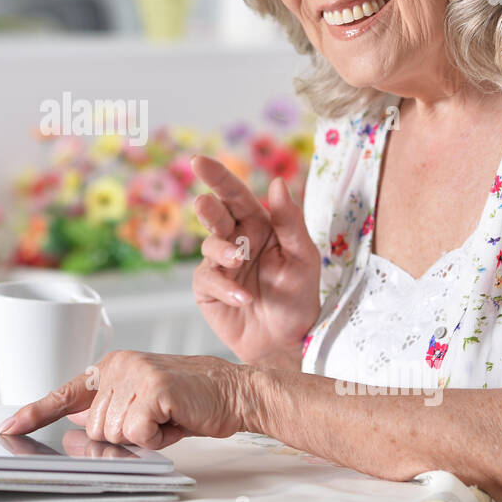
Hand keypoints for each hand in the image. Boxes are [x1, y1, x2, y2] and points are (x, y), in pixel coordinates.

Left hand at [0, 350, 249, 449]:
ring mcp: (135, 374)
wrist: (235, 390)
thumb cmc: (191, 402)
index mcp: (112, 365)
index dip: (35, 412)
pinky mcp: (152, 388)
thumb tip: (79, 433)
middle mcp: (119, 365)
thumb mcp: (144, 404)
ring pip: (111, 433)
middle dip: (122, 436)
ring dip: (140, 437)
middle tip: (155, 421)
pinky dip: (155, 438)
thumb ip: (111, 412)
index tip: (9, 428)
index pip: (66, 392)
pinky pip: (135, 434)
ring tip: (166, 418)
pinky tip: (173, 420)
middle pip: (92, 426)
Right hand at [190, 155, 320, 368]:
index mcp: (258, 224)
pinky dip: (226, 287)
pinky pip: (209, 279)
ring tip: (238, 260)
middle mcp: (235, 239)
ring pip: (210, 244)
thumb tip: (278, 183)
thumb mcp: (303, 256)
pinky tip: (242, 297)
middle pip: (214, 213)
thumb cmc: (298, 296)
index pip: (235, 194)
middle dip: (208, 207)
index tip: (198, 160)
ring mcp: (218, 263)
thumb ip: (290, 221)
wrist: (286, 341)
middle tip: (205, 205)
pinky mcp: (208, 289)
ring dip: (223, 251)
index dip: (217, 176)